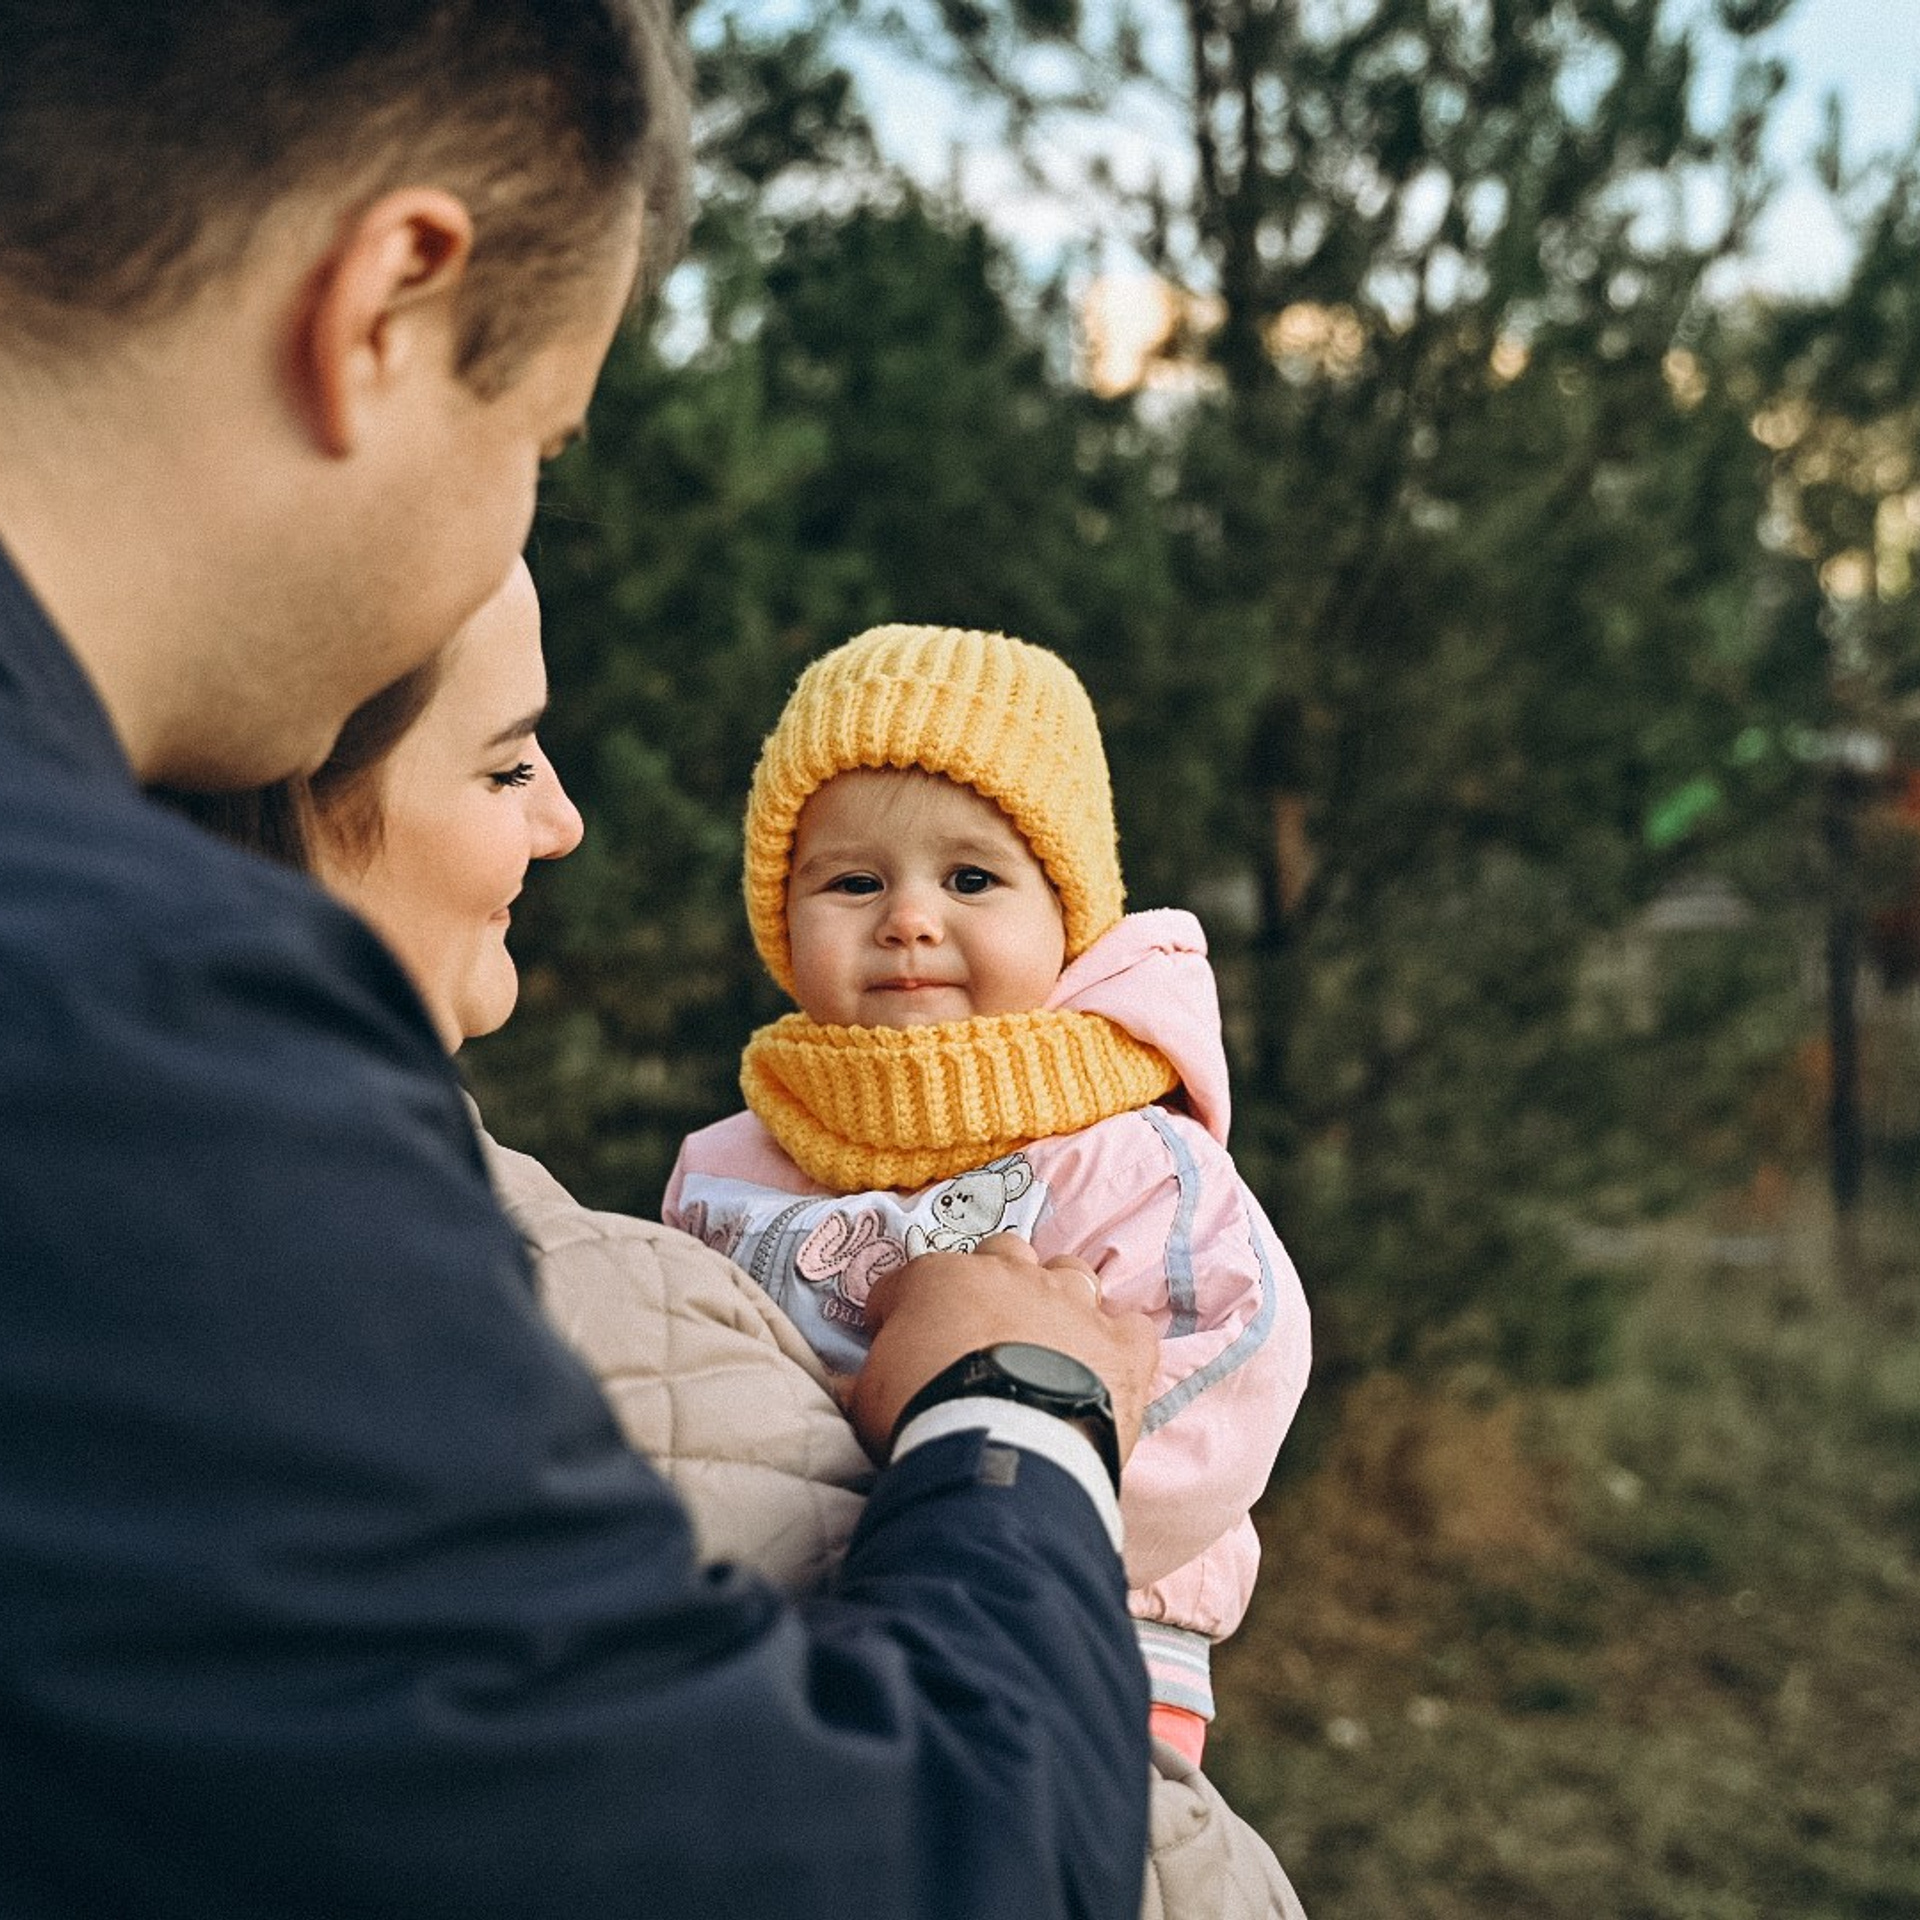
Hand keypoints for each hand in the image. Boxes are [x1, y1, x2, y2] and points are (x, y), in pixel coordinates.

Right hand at [846, 1234, 1155, 1468]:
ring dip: (1060, 1298)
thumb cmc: (924, 1414)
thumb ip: (862, 1379)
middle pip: (1004, 1255)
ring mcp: (1073, 1304)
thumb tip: (843, 1385)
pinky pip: (1132, 1326)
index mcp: (941, 1277)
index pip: (913, 1279)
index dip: (903, 1310)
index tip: (898, 1339)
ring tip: (1049, 1338)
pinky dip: (1119, 1342)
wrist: (1001, 1447)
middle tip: (982, 1328)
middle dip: (993, 1283)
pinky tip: (1107, 1364)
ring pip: (1072, 1273)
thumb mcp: (867, 1397)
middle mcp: (1012, 1274)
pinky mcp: (1121, 1345)